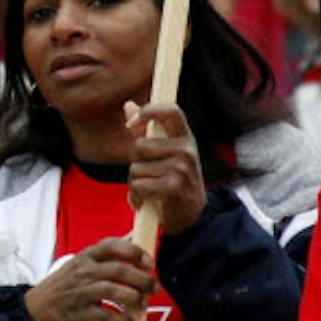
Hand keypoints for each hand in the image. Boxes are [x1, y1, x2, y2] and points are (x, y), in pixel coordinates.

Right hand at [24, 238, 154, 320]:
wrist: (37, 312)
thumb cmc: (63, 288)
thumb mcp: (79, 266)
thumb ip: (103, 258)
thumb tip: (133, 244)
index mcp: (85, 257)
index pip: (111, 245)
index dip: (134, 252)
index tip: (149, 262)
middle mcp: (83, 272)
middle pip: (119, 269)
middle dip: (142, 279)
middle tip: (154, 287)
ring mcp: (81, 292)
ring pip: (114, 290)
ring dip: (134, 298)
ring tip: (143, 305)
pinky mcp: (80, 314)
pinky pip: (106, 316)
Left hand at [125, 101, 204, 236]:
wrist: (192, 215)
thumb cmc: (173, 180)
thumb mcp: (165, 152)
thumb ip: (146, 130)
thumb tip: (128, 105)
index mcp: (185, 137)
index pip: (172, 110)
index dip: (150, 110)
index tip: (131, 124)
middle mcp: (186, 149)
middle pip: (141, 146)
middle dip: (137, 162)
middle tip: (150, 175)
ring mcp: (181, 168)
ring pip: (136, 168)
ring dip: (135, 182)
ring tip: (150, 190)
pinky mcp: (173, 186)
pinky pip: (139, 185)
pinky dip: (136, 196)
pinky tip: (147, 200)